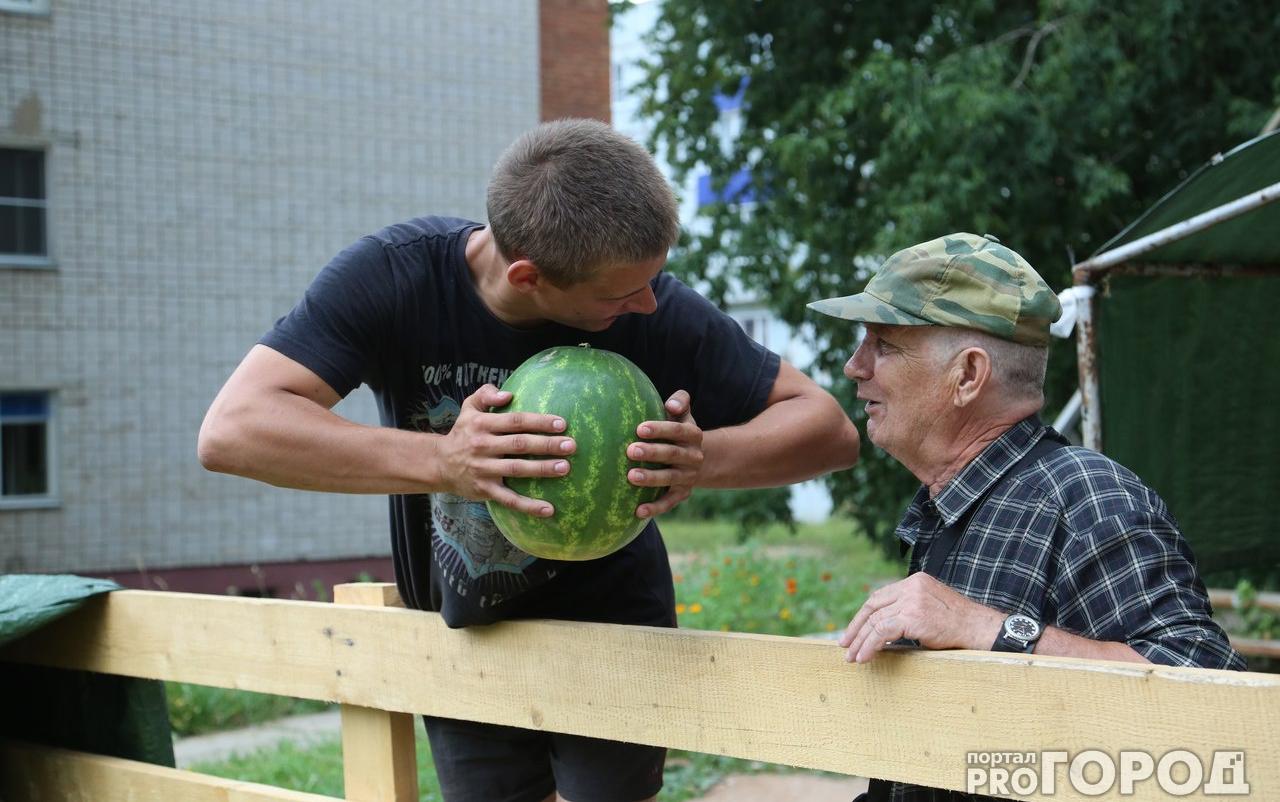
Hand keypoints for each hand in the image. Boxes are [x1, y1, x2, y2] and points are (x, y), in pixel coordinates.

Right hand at [435, 384, 575, 516]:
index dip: (538, 422)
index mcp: (482, 424)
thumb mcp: (469, 408)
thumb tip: (508, 394)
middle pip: (519, 444)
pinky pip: (509, 499)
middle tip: (571, 445)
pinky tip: (549, 509)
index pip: (515, 421)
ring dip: (542, 469)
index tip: (561, 423)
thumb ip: (485, 394)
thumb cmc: (463, 433)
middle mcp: (483, 446)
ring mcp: (484, 470)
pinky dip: (529, 506)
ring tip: (565, 467)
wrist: (440, 464)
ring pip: (517, 470)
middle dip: (547, 445)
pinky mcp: (485, 490)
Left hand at [627, 390, 703, 517]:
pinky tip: (638, 511)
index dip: (660, 429)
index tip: (639, 428)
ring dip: (651, 478)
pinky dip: (655, 508)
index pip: (678, 430)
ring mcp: (688, 477)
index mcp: (693, 434)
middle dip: (652, 453)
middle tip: (630, 450)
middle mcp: (694, 456)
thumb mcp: (684, 414)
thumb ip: (680, 401)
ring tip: (630, 476)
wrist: (699, 459)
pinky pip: (669, 502)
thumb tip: (671, 404)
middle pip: (673, 454)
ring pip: (670, 478)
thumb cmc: (679, 431)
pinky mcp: (682, 494)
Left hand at [837, 573, 1003, 662]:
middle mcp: (911, 587)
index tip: (853, 631)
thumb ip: (910, 609)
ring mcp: (912, 600)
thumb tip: (885, 627)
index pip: (880, 597)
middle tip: (845, 645)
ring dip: (861, 641)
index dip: (864, 615)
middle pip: (872, 606)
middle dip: (856, 627)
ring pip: (875, 621)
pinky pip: (882, 631)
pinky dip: (870, 646)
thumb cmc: (959, 624)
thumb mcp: (932, 608)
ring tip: (853, 657)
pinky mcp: (913, 616)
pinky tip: (865, 657)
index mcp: (914, 581)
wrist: (981, 629)